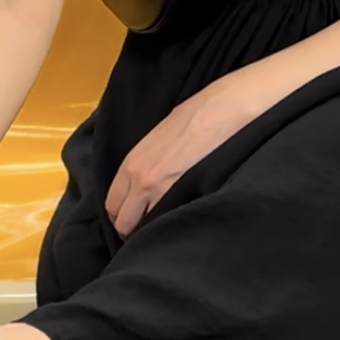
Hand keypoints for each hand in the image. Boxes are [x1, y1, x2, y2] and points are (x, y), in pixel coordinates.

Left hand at [105, 81, 253, 237]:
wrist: (226, 108)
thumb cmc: (199, 115)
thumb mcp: (161, 137)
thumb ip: (148, 163)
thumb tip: (146, 184)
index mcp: (132, 162)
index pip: (112, 205)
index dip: (125, 216)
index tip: (138, 220)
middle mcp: (139, 179)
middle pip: (122, 222)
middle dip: (134, 230)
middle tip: (152, 230)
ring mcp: (159, 191)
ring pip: (141, 229)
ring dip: (151, 232)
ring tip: (168, 228)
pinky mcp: (183, 195)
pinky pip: (166, 224)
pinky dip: (170, 228)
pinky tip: (182, 221)